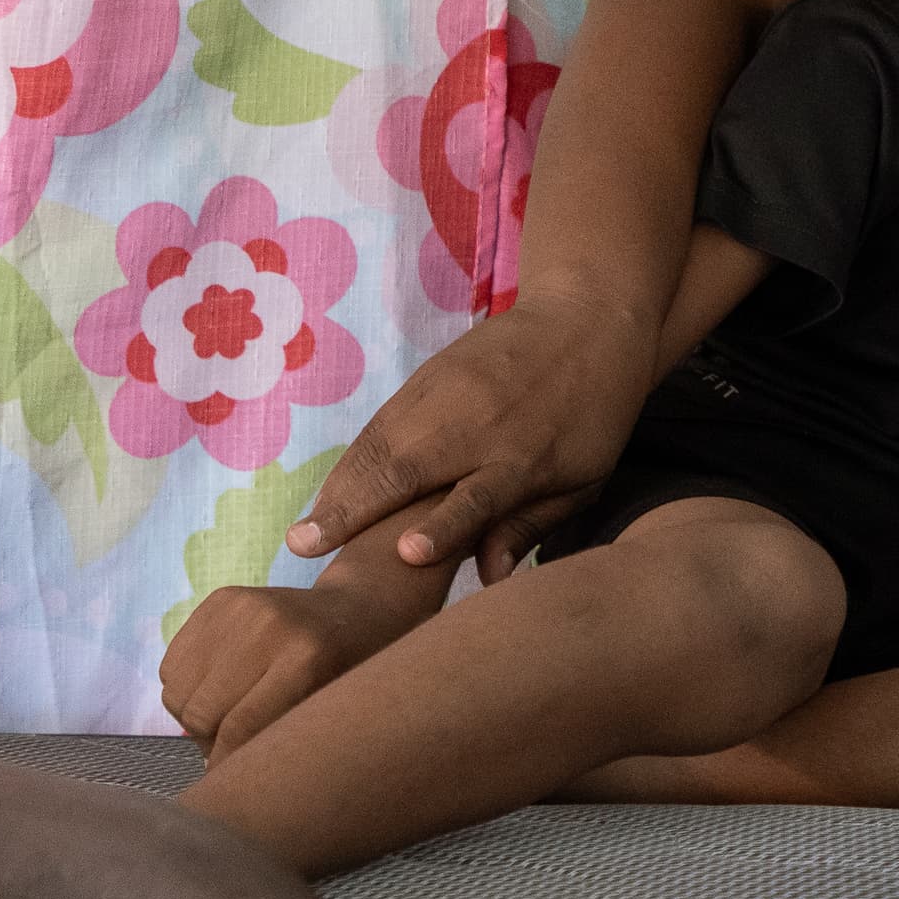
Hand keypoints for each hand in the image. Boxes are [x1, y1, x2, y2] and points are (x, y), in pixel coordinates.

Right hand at [161, 575, 444, 760]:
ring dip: (194, 717)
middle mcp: (269, 627)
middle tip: (227, 750)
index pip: (240, 728)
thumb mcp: (333, 713)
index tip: (228, 781)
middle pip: (202, 711)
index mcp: (306, 658)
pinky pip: (173, 664)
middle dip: (209, 742)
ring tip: (225, 720)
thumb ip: (283, 745)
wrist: (361, 608)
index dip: (226, 763)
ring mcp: (241, 608)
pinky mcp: (220, 599)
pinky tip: (217, 690)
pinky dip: (186, 688)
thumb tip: (221, 782)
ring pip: (179, 691)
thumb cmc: (352, 674)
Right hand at [287, 291, 654, 581]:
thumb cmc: (594, 413)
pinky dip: (351, 459)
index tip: (407, 552)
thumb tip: (491, 579)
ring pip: (382, 445)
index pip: (479, 497)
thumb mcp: (584, 476)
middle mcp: (479, 428)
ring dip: (340, 488)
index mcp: (525, 459)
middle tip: (305, 546)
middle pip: (410, 470)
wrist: (586, 319)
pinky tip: (329, 491)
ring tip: (306, 529)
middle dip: (356, 509)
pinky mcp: (428, 375)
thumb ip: (531, 526)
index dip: (445, 526)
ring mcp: (448, 397)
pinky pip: (381, 423)